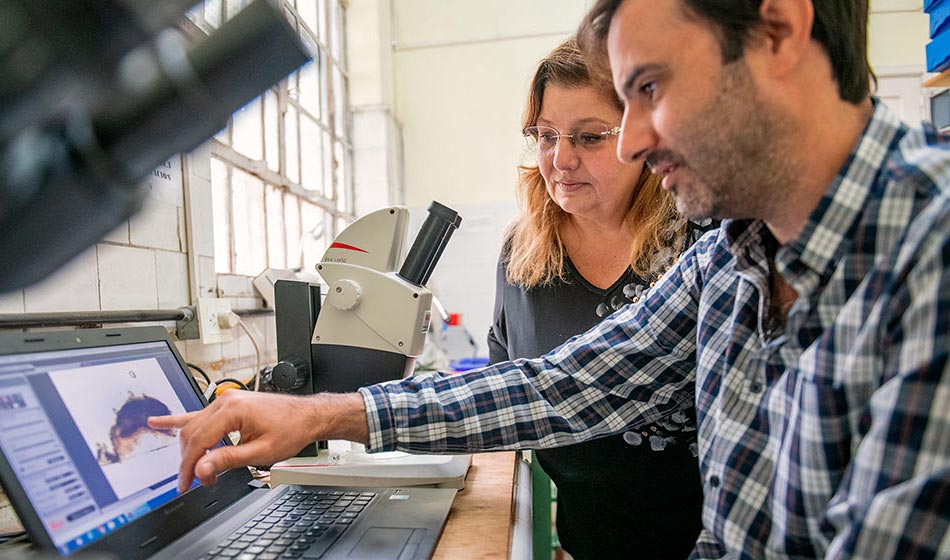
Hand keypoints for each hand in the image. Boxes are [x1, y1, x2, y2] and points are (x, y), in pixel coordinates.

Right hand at [148, 390, 366, 492]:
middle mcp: (226, 401)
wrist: (308, 416)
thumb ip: (228, 460)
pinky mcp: (228, 404)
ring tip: (189, 468)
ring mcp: (226, 400)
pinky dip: (179, 420)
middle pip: (192, 434)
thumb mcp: (261, 452)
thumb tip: (201, 469)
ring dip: (191, 449)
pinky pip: (198, 413)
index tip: (187, 484)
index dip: (190, 466)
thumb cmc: (292, 429)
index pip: (199, 442)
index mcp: (233, 410)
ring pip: (193, 426)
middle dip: (191, 461)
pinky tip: (158, 422)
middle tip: (197, 482)